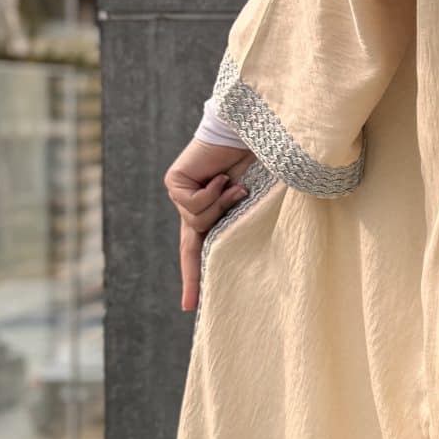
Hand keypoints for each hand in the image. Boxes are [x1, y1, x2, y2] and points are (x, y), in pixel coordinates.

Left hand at [165, 138, 252, 311]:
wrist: (251, 132)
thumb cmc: (263, 162)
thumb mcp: (258, 202)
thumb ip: (245, 222)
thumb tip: (240, 242)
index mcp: (213, 214)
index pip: (198, 251)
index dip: (194, 278)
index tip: (189, 306)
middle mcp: (193, 206)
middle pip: (191, 246)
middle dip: (193, 274)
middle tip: (190, 302)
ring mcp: (181, 194)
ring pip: (197, 223)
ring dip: (222, 205)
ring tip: (236, 185)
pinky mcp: (174, 182)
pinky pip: (193, 204)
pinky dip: (213, 192)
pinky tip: (221, 177)